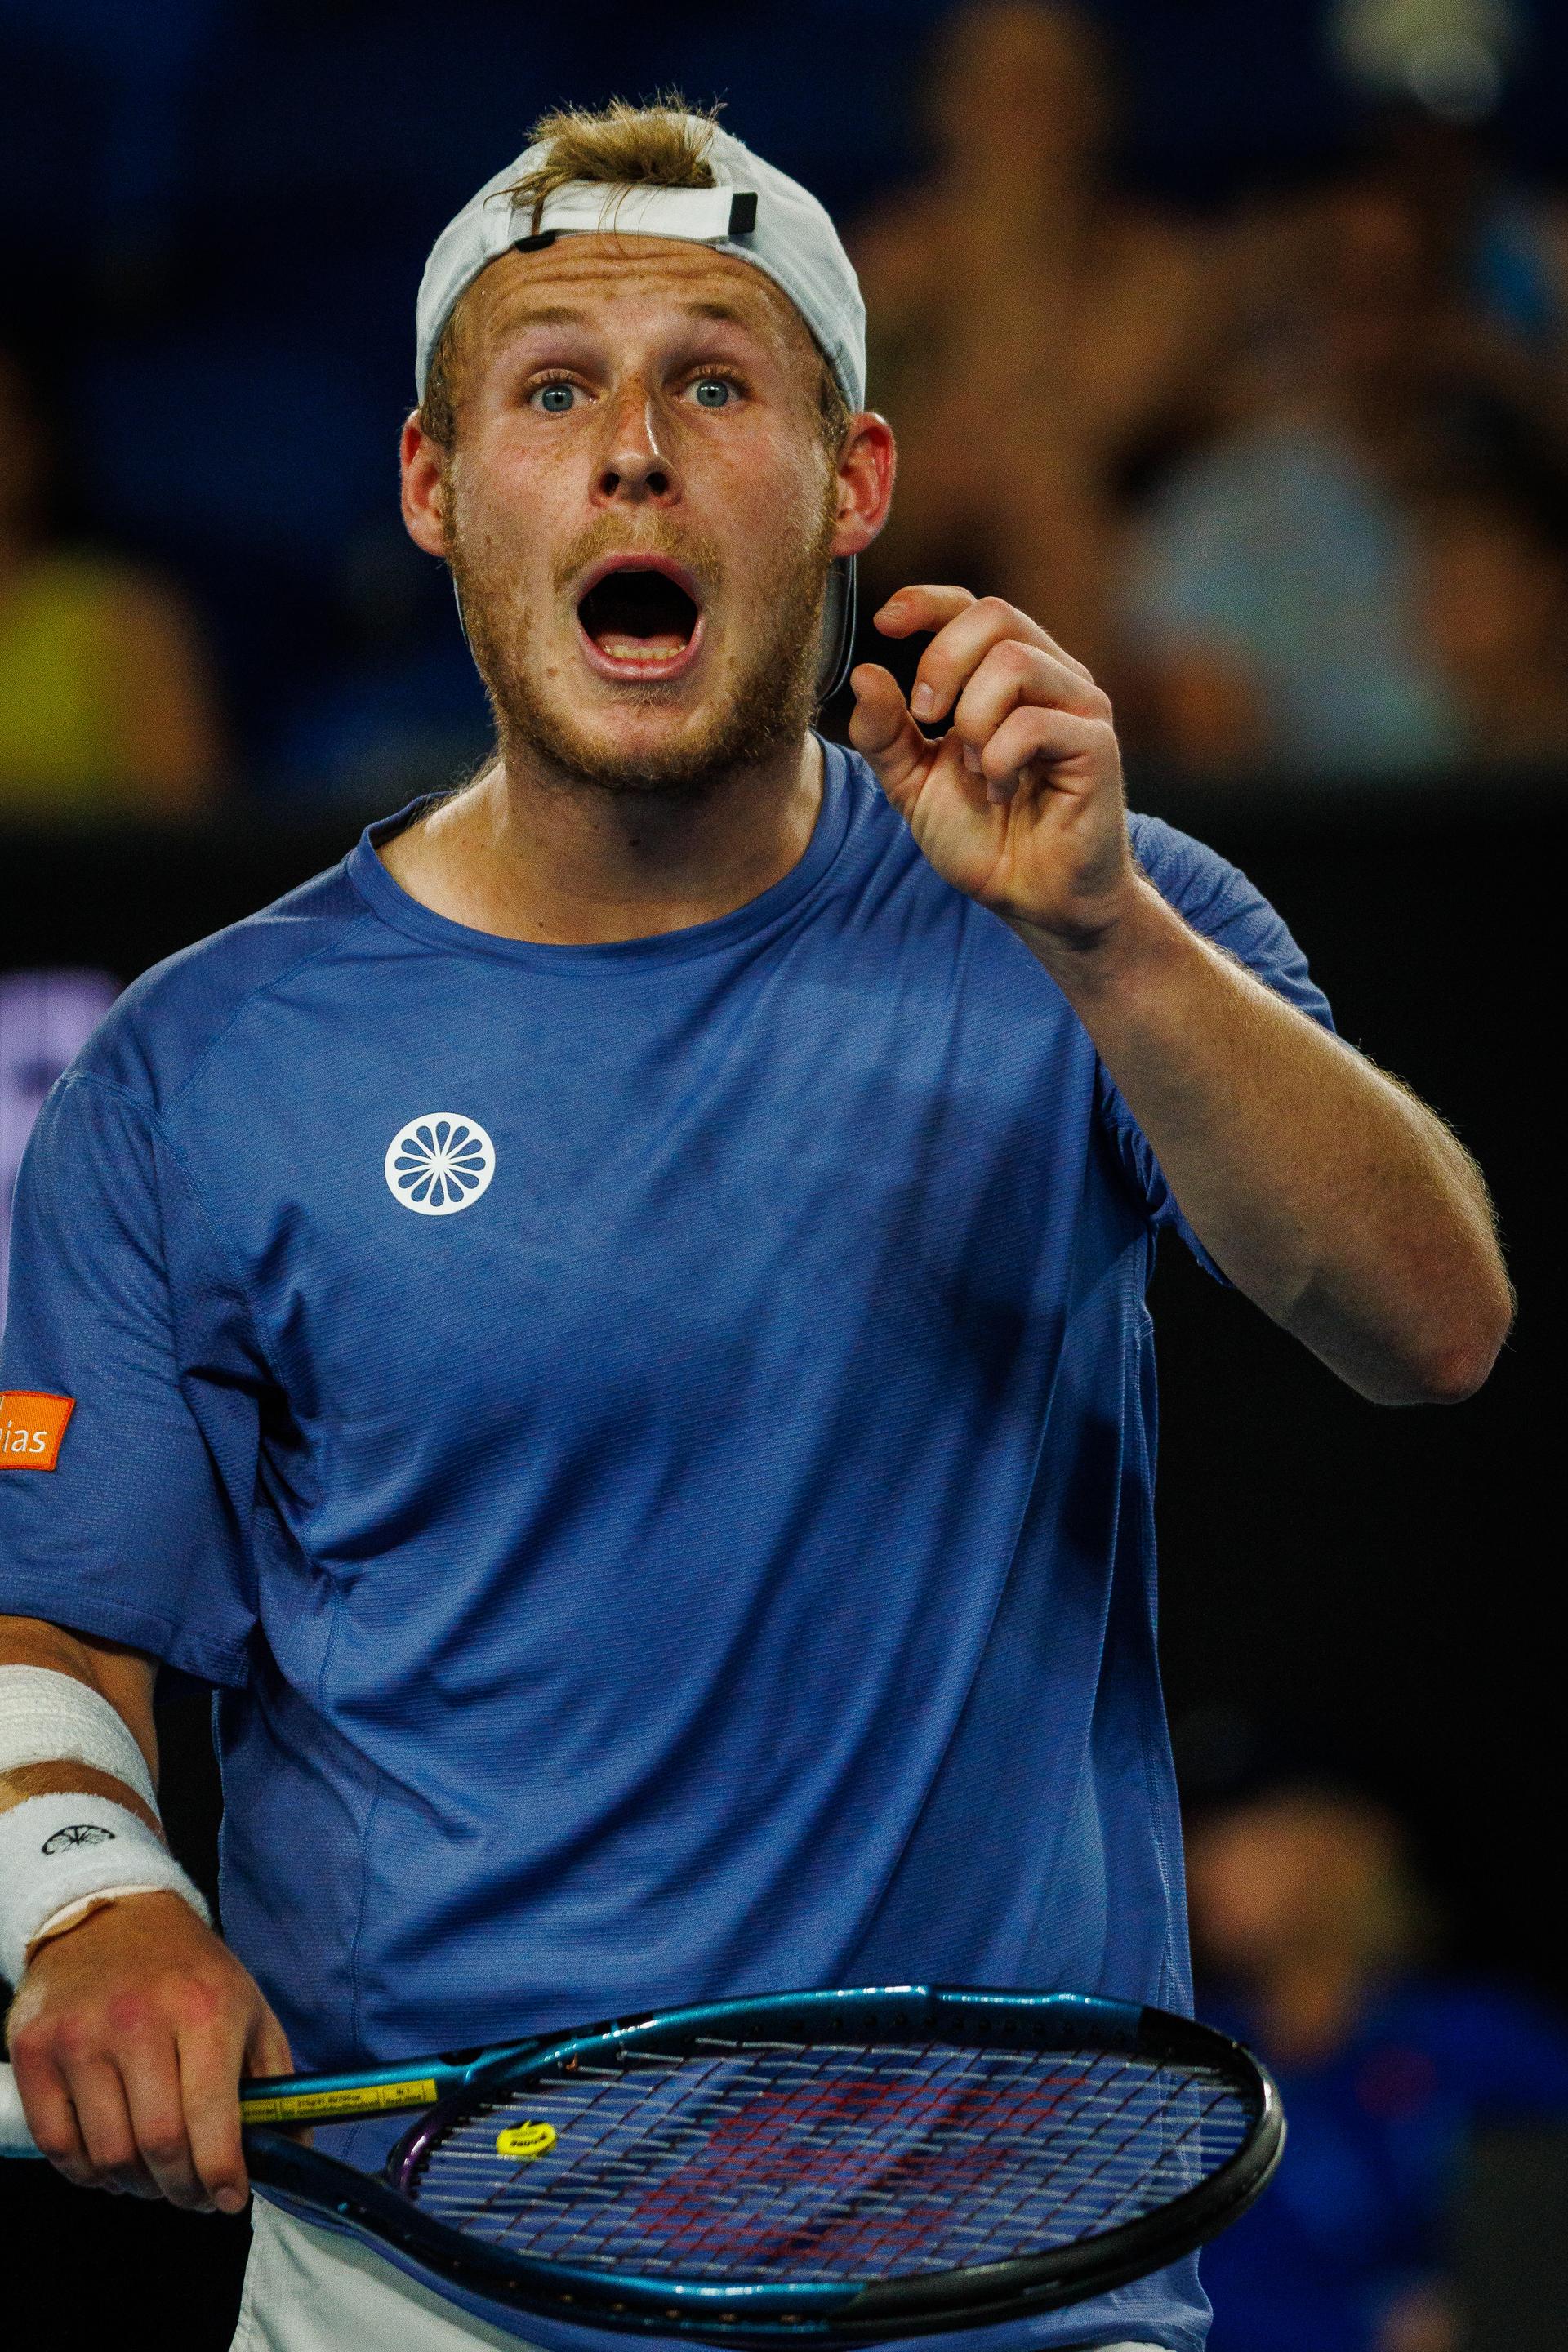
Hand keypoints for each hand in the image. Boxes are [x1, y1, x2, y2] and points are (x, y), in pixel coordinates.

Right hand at [5, 1890, 290, 2212]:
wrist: (113, 1914)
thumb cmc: (189, 1972)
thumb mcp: (249, 2008)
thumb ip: (274, 2083)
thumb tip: (292, 2155)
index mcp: (203, 2008)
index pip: (211, 2119)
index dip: (223, 2177)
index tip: (231, 2198)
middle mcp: (138, 2021)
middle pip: (158, 2147)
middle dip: (183, 2190)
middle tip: (194, 2194)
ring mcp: (79, 2035)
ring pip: (108, 2155)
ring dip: (137, 2185)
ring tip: (154, 2174)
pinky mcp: (34, 2049)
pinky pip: (58, 2145)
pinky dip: (87, 2172)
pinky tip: (110, 2160)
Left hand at [847, 587, 1134, 955]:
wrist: (1032, 900)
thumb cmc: (984, 839)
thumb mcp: (912, 784)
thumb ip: (885, 734)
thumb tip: (863, 674)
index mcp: (1009, 676)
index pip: (972, 607)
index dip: (926, 603)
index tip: (884, 624)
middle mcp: (1052, 677)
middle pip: (995, 615)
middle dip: (943, 661)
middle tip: (926, 718)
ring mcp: (1079, 707)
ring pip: (1015, 661)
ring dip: (974, 719)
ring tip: (975, 770)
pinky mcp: (1097, 744)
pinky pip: (1034, 722)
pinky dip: (1000, 758)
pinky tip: (1002, 791)